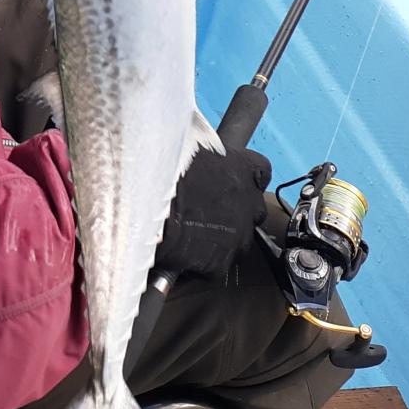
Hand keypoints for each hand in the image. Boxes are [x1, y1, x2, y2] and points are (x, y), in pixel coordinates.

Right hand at [155, 146, 271, 279]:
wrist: (148, 199)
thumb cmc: (165, 165)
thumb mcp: (190, 142)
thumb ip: (203, 154)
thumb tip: (190, 151)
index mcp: (245, 168)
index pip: (260, 172)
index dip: (244, 177)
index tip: (231, 179)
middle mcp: (249, 203)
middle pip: (252, 211)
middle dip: (233, 213)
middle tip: (204, 209)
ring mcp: (239, 235)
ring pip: (236, 242)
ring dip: (218, 240)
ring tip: (188, 234)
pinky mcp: (221, 262)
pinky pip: (214, 266)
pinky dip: (199, 263)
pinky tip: (179, 252)